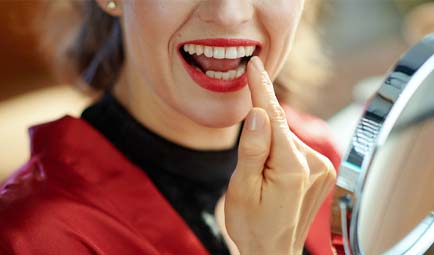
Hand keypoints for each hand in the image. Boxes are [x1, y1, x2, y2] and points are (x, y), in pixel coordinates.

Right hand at [224, 57, 335, 254]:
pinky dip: (280, 152)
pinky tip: (272, 175)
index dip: (261, 90)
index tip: (255, 66)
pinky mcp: (322, 172)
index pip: (273, 117)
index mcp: (291, 168)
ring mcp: (322, 169)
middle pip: (279, 128)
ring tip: (260, 178)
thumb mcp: (241, 188)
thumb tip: (257, 114)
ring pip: (286, 139)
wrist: (272, 251)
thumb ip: (252, 149)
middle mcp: (313, 165)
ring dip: (270, 145)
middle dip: (259, 132)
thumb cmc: (252, 224)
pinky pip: (294, 149)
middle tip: (249, 165)